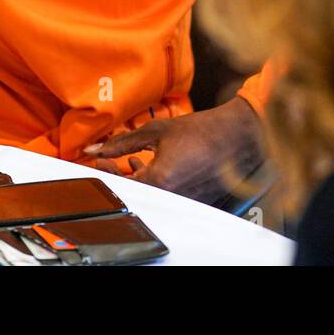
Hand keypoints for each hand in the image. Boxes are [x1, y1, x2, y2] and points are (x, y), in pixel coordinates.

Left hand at [83, 96, 263, 204]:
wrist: (238, 136)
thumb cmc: (201, 131)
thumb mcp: (156, 131)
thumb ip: (122, 143)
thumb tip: (96, 148)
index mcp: (160, 181)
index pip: (121, 185)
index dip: (107, 173)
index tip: (103, 161)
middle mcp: (171, 198)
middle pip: (135, 194)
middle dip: (121, 177)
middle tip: (114, 162)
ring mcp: (183, 203)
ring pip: (151, 196)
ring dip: (139, 180)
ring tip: (135, 161)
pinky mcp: (193, 203)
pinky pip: (167, 197)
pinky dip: (157, 184)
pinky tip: (156, 167)